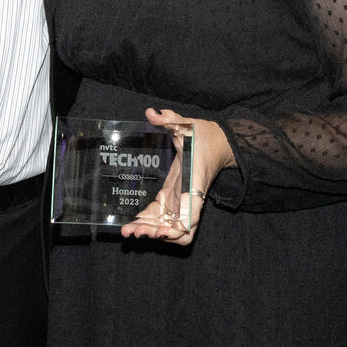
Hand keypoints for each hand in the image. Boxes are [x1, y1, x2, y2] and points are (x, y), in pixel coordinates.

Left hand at [120, 108, 234, 246]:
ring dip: (151, 231)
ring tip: (130, 232)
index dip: (177, 229)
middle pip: (177, 229)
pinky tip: (134, 223)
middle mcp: (188, 197)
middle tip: (135, 232)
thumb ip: (171, 118)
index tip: (160, 232)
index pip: (190, 216)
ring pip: (168, 226)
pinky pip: (161, 215)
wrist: (216, 141)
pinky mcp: (172, 196)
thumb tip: (152, 113)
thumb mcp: (188, 124)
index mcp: (194, 184)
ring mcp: (180, 199)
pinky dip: (150, 222)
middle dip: (157, 233)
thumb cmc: (204, 136)